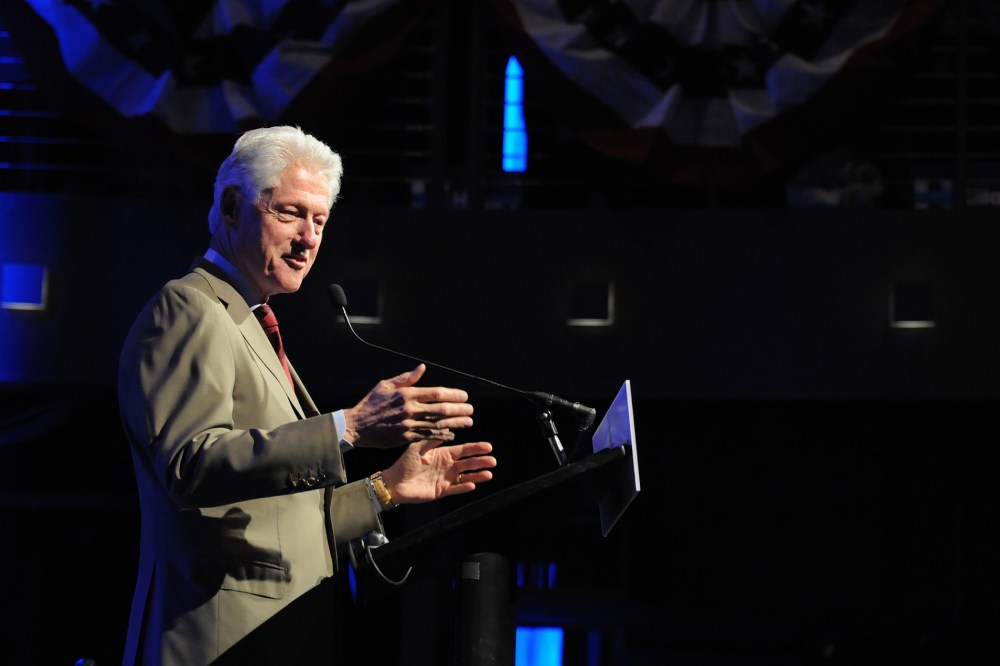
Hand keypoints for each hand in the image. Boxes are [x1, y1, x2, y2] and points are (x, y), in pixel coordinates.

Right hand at [345, 364, 474, 448]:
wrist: (356, 426)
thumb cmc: (371, 404)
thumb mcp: (385, 385)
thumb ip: (406, 378)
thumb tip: (422, 368)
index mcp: (406, 394)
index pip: (436, 393)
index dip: (453, 395)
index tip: (464, 396)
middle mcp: (409, 409)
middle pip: (441, 409)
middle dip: (459, 409)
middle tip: (471, 410)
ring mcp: (408, 425)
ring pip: (438, 424)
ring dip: (455, 423)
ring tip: (468, 422)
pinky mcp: (405, 438)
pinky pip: (428, 436)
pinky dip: (442, 435)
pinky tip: (452, 434)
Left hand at [380, 439, 495, 504]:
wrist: (394, 483)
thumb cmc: (404, 463)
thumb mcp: (418, 447)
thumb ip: (432, 439)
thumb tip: (446, 427)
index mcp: (443, 454)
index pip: (463, 450)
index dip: (476, 448)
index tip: (488, 446)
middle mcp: (447, 466)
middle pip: (468, 463)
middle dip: (481, 461)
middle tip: (493, 460)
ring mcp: (445, 479)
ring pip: (465, 476)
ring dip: (477, 475)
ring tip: (489, 474)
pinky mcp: (441, 491)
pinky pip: (455, 489)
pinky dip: (464, 487)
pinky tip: (473, 484)